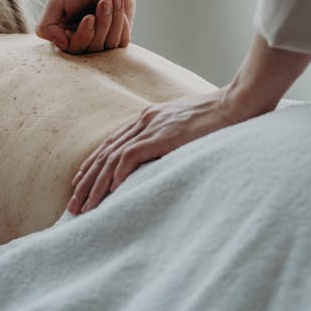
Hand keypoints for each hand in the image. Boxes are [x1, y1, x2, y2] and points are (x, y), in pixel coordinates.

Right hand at [35, 0, 140, 53]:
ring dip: (113, 20)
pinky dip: (122, 23)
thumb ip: (46, 26)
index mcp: (64, 32)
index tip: (90, 17)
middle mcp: (82, 40)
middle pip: (91, 49)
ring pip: (108, 46)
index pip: (71, 48)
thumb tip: (61, 45)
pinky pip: (122, 43)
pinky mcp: (118, 38)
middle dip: (101, 24)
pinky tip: (119, 6)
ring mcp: (101, 40)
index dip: (83, 35)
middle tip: (104, 1)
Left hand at [66, 89, 242, 213]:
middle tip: (72, 205)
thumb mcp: (188, 127)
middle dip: (86, 180)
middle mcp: (145, 120)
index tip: (80, 184)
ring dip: (95, 184)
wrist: (238, 103)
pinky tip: (110, 191)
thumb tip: (165, 155)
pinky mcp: (163, 135)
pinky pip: (131, 156)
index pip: (112, 144)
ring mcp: (153, 126)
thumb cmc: (220, 117)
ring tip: (83, 207)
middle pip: (105, 152)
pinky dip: (117, 174)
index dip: (93, 165)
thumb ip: (172, 137)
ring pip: (112, 157)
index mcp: (149, 117)